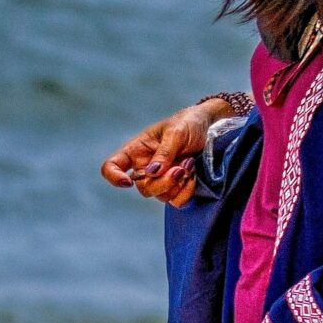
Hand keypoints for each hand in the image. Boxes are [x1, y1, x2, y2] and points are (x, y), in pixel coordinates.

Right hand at [101, 101, 221, 205]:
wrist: (210, 127)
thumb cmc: (188, 122)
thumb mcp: (176, 132)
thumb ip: (164, 153)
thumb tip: (152, 172)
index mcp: (136, 150)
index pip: (112, 166)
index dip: (114, 177)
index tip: (128, 182)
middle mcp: (144, 167)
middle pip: (143, 188)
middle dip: (163, 182)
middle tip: (181, 168)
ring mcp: (160, 179)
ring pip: (161, 196)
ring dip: (178, 184)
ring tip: (189, 164)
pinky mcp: (176, 187)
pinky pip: (176, 200)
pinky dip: (186, 191)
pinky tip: (192, 176)